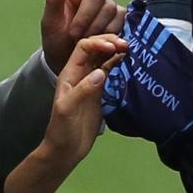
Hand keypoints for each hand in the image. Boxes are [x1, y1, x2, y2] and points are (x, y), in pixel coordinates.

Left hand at [41, 0, 126, 73]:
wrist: (70, 63)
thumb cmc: (55, 40)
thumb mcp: (49, 24)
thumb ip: (54, 2)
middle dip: (86, 15)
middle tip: (74, 34)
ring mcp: (109, 6)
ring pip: (111, 9)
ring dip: (96, 28)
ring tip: (85, 40)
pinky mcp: (120, 19)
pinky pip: (120, 20)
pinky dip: (109, 32)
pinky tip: (101, 40)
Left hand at [41, 34, 128, 168]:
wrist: (65, 149)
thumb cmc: (62, 130)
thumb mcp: (68, 109)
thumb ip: (83, 90)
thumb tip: (101, 72)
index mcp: (70, 74)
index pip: (83, 48)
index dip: (98, 43)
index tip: (114, 47)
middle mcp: (80, 74)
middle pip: (94, 49)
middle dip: (109, 42)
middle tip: (126, 44)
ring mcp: (91, 82)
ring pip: (103, 58)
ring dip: (115, 50)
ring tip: (130, 48)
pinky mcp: (100, 91)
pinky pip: (109, 71)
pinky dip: (118, 63)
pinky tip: (127, 60)